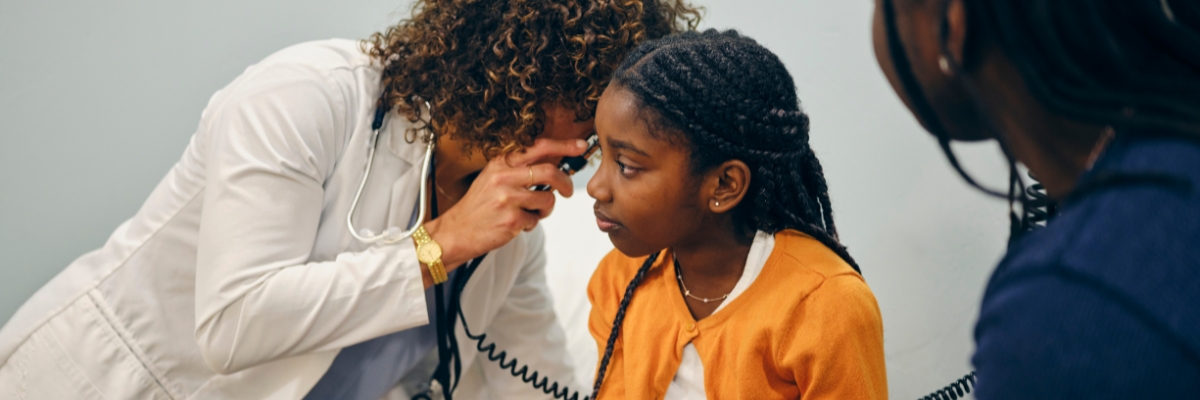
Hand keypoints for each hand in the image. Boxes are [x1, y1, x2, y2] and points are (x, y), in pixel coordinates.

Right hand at [423, 138, 586, 276]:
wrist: (455, 231)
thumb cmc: (478, 206)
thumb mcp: (493, 178)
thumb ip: (519, 169)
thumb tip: (553, 164)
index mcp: (501, 162)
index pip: (538, 147)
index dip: (563, 145)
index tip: (580, 146)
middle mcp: (504, 176)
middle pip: (550, 172)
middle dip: (566, 182)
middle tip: (567, 191)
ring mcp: (508, 198)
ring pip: (547, 199)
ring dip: (546, 209)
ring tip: (531, 213)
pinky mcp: (512, 219)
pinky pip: (537, 220)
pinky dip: (531, 223)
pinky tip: (516, 224)